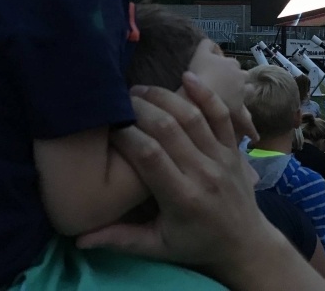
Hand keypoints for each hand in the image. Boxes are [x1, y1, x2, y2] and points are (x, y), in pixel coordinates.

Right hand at [76, 72, 272, 280]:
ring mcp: (221, 156)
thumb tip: (79, 239)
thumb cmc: (196, 244)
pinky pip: (222, 114)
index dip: (126, 135)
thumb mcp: (157, 248)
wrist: (246, 243)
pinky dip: (206, 93)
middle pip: (169, 128)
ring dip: (165, 96)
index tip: (108, 127)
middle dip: (139, 109)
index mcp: (181, 197)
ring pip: (192, 116)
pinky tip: (186, 76)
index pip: (149, 155)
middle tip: (118, 100)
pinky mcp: (234, 147)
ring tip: (139, 89)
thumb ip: (119, 239)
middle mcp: (203, 172)